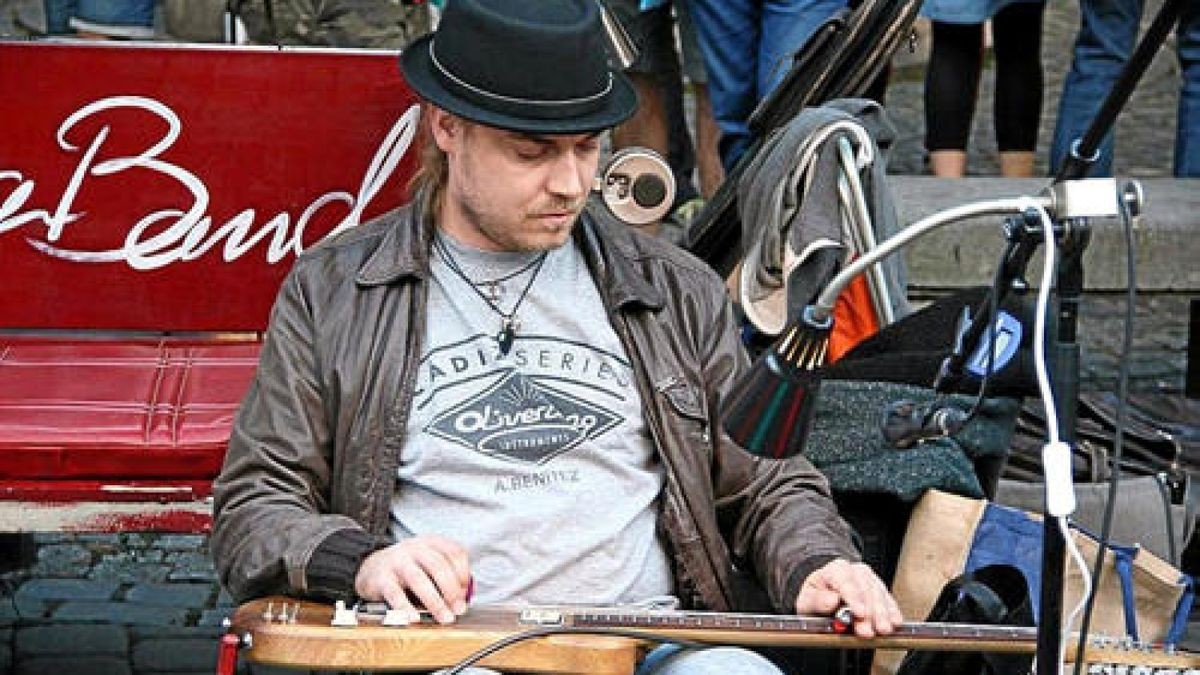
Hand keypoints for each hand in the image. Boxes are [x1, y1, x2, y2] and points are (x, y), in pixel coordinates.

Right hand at [354, 535, 470, 624]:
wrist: (371, 568)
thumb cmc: (406, 569)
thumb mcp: (428, 564)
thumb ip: (447, 575)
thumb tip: (465, 595)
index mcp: (430, 542)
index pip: (453, 552)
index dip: (463, 572)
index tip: (466, 591)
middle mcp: (414, 548)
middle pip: (438, 565)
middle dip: (452, 590)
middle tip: (458, 609)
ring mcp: (397, 561)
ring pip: (419, 579)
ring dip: (435, 601)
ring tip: (444, 617)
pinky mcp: (382, 578)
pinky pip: (395, 593)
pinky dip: (405, 607)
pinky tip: (414, 618)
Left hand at [794, 558, 901, 637]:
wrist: (823, 593)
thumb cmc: (815, 597)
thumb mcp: (806, 600)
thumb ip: (817, 600)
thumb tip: (831, 600)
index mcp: (834, 570)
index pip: (844, 581)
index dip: (853, 597)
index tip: (859, 613)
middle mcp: (854, 571)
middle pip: (864, 589)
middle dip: (869, 612)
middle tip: (869, 631)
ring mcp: (868, 579)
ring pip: (878, 593)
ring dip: (882, 613)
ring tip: (883, 629)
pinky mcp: (878, 588)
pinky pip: (887, 598)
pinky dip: (891, 611)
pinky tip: (895, 621)